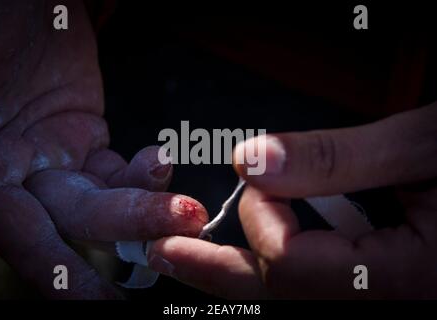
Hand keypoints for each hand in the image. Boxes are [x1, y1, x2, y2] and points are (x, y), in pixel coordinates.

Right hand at [0, 1, 206, 298]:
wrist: (31, 9)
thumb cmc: (3, 24)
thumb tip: (3, 170)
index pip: (18, 231)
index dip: (54, 271)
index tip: (97, 301)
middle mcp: (18, 172)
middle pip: (76, 216)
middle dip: (129, 225)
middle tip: (181, 224)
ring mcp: (57, 159)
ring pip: (105, 197)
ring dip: (148, 204)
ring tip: (187, 204)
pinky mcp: (86, 142)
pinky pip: (119, 171)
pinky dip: (145, 175)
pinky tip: (162, 162)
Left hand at [148, 103, 436, 298]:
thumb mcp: (427, 146)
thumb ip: (336, 158)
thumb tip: (254, 162)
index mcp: (407, 280)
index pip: (290, 266)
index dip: (256, 219)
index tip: (251, 175)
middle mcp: (390, 305)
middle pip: (281, 297)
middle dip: (218, 273)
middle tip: (164, 256)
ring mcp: (386, 301)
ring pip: (298, 295)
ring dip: (249, 270)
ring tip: (203, 254)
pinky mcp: (384, 286)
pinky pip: (323, 283)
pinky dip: (287, 261)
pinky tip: (272, 233)